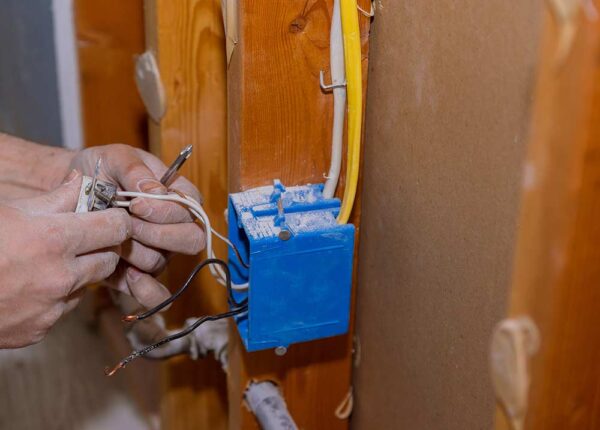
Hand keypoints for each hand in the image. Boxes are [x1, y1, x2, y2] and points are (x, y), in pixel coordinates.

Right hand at [0, 171, 130, 346]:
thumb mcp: (9, 210)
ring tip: (46, 261)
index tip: (109, 216)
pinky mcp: (39, 330)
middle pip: (110, 259)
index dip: (116, 219)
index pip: (116, 227)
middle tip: (84, 239)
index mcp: (54, 240)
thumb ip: (54, 198)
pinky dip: (55, 296)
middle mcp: (60, 277)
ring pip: (87, 285)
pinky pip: (63, 308)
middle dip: (102, 247)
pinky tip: (29, 285)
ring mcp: (51, 308)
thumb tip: (82, 181)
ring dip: (79, 272)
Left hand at [68, 144, 205, 309]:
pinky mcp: (135, 274)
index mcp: (177, 196)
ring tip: (112, 239)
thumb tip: (155, 192)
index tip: (136, 203)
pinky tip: (129, 277)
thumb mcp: (115, 157)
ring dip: (136, 252)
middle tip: (128, 224)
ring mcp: (156, 252)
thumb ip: (135, 170)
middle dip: (158, 234)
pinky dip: (146, 291)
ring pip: (161, 261)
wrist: (68, 194)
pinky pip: (154, 293)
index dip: (167, 211)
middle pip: (191, 240)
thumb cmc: (99, 169)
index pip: (191, 209)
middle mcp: (173, 227)